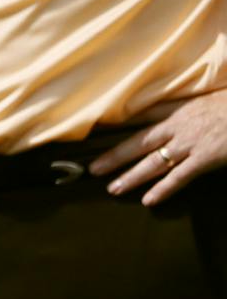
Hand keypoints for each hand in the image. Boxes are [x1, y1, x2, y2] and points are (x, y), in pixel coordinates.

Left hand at [93, 88, 226, 205]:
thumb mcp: (204, 98)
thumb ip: (185, 107)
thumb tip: (176, 115)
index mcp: (177, 110)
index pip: (141, 116)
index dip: (119, 125)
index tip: (97, 133)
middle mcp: (177, 127)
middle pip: (138, 142)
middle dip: (114, 156)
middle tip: (92, 169)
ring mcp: (189, 143)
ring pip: (153, 162)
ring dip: (132, 176)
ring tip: (113, 189)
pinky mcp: (205, 158)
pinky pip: (180, 177)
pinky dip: (164, 189)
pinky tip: (148, 200)